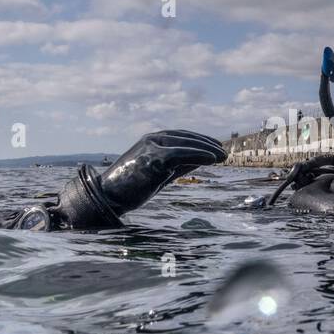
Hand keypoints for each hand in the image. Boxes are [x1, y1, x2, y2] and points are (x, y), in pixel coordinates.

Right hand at [95, 129, 226, 214]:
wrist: (108, 197)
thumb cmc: (132, 188)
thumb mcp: (160, 173)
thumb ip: (178, 165)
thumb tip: (202, 161)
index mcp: (151, 141)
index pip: (181, 136)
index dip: (200, 141)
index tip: (216, 146)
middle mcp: (152, 140)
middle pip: (186, 138)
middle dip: (207, 144)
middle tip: (224, 152)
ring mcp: (152, 148)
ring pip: (186, 145)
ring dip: (208, 150)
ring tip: (223, 156)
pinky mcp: (154, 160)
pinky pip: (182, 154)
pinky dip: (200, 155)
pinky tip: (213, 159)